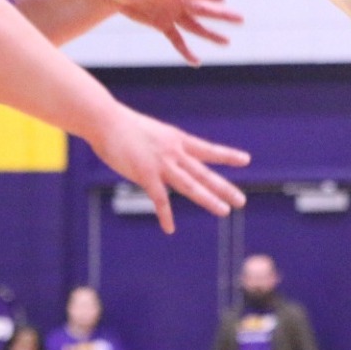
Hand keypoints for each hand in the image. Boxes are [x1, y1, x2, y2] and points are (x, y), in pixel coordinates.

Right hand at [87, 109, 247, 234]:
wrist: (105, 120)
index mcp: (177, 139)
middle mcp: (174, 152)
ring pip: (191, 185)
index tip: (245, 160)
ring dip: (208, 199)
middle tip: (241, 201)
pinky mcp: (145, 174)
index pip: (208, 149)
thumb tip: (164, 156)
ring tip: (224, 211)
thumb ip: (160, 146)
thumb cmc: (122, 125)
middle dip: (224, 188)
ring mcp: (161, 164)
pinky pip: (159, 200)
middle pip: (204, 173)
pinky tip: (170, 229)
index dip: (227, 156)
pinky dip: (165, 215)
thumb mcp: (151, 132)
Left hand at [102, 0, 241, 66]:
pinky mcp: (163, 24)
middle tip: (240, 19)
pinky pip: (177, 40)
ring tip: (227, 42)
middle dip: (220, 15)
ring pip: (195, 26)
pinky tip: (196, 62)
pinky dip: (185, 51)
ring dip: (210, 34)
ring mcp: (171, 12)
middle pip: (201, 8)